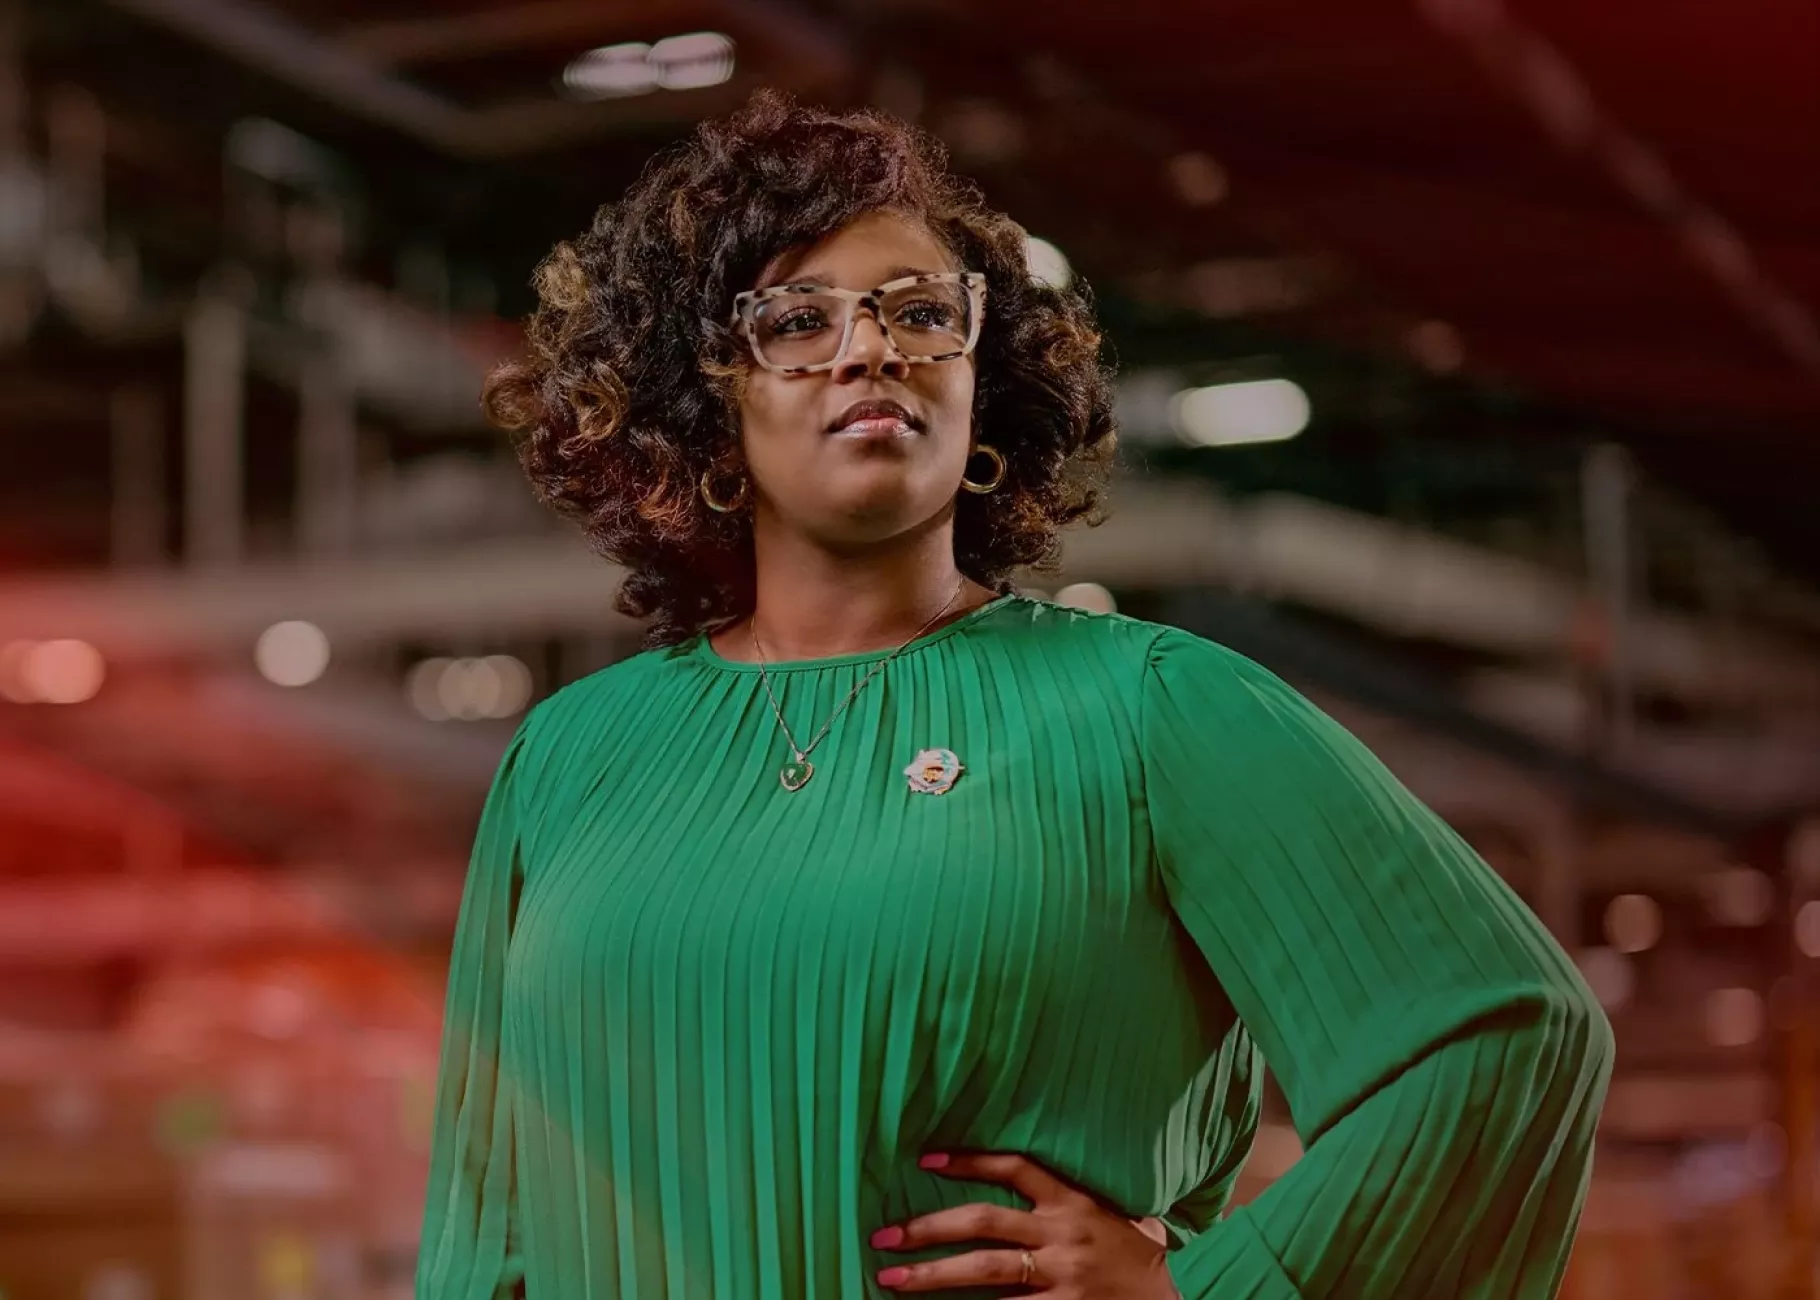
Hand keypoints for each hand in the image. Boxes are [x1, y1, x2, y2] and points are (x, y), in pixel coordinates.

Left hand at [869, 1151, 1179, 1296]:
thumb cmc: (1133, 1258)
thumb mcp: (1107, 1215)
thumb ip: (1065, 1199)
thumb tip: (1015, 1176)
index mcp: (1072, 1202)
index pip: (1014, 1167)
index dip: (969, 1160)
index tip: (925, 1158)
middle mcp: (1062, 1235)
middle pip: (984, 1223)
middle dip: (928, 1227)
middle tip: (883, 1236)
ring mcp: (1060, 1277)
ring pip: (986, 1270)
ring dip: (932, 1274)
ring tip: (890, 1277)